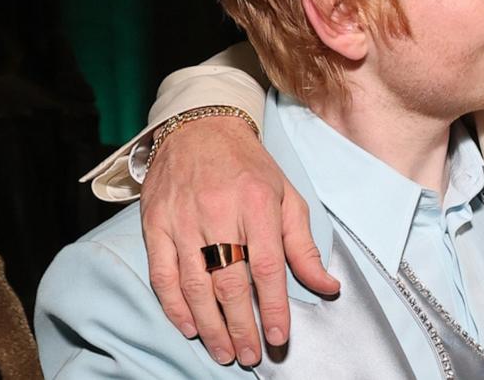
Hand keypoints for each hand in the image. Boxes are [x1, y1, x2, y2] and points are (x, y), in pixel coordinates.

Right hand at [141, 115, 339, 366]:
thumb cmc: (249, 167)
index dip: (274, 307)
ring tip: (224, 351)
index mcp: (257, 204)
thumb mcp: (286, 197)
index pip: (268, 266)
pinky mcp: (156, 224)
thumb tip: (327, 287)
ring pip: (195, 285)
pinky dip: (174, 305)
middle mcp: (219, 213)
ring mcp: (183, 220)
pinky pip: (163, 274)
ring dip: (209, 325)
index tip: (279, 337)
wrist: (200, 127)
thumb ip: (304, 245)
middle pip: (230, 282)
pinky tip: (189, 327)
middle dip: (242, 326)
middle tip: (251, 355)